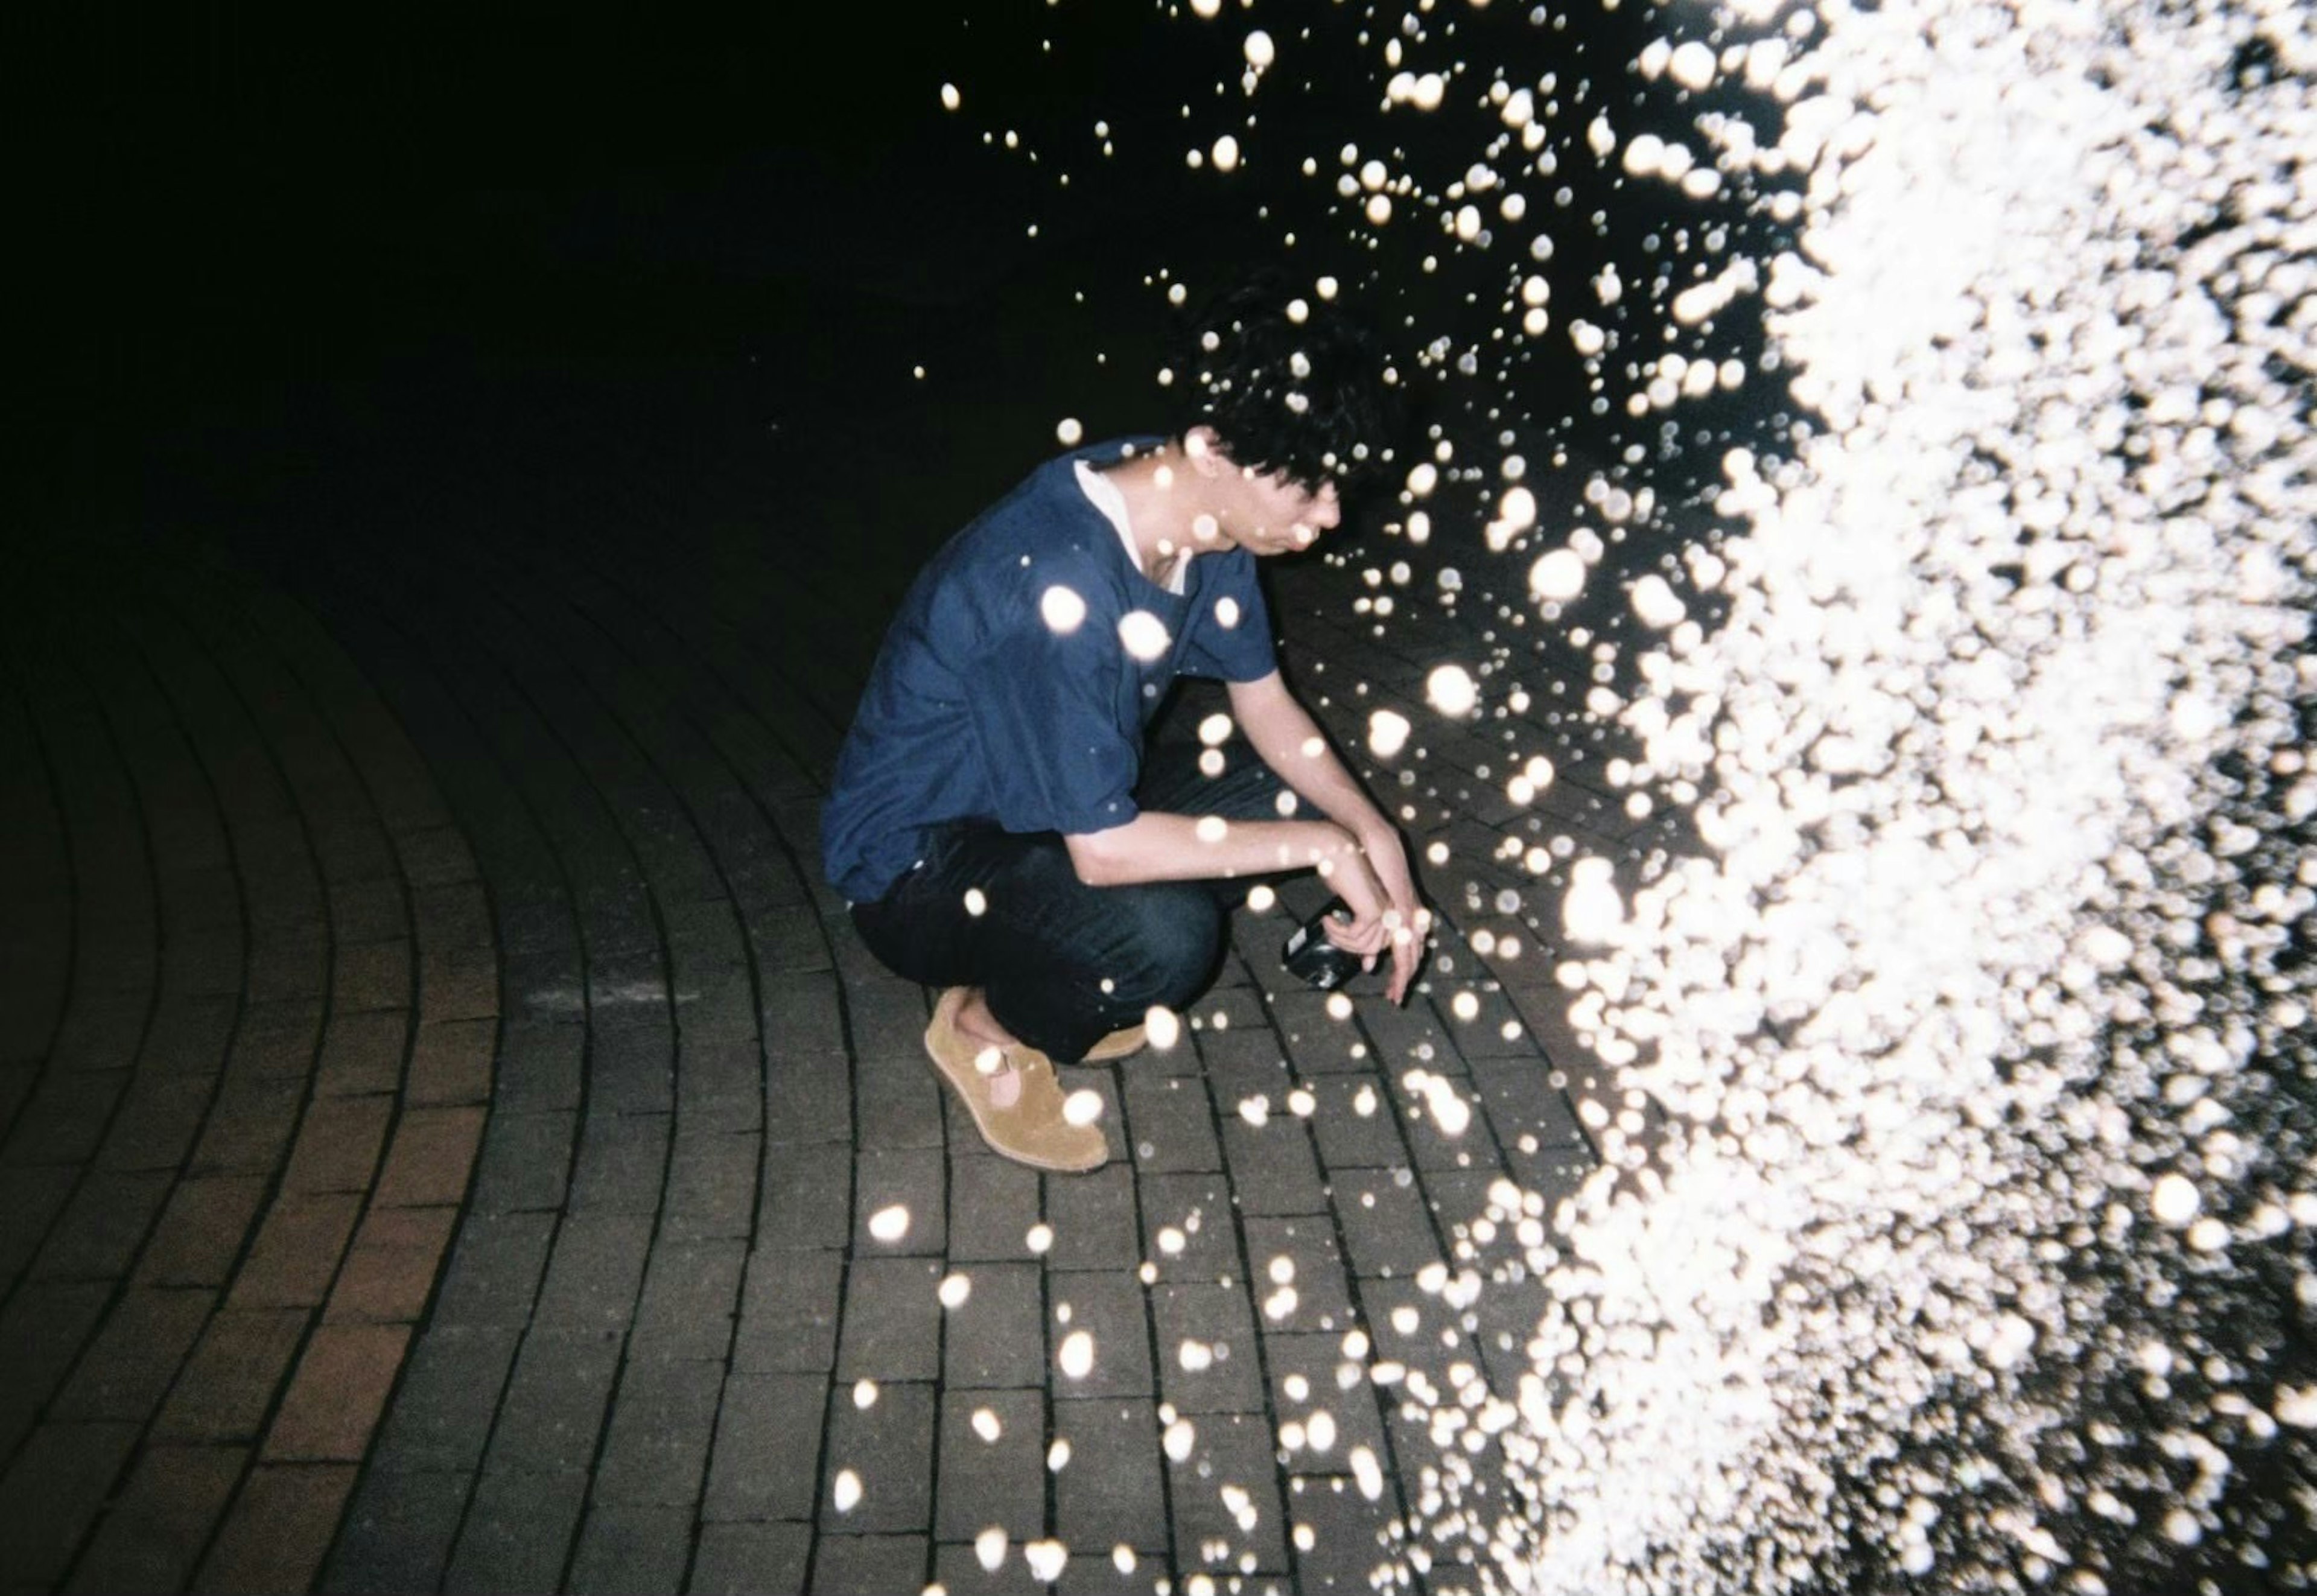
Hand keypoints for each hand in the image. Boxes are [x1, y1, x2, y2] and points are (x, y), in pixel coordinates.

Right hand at [1321, 827, 1427, 1004]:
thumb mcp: (1362, 910)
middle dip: (1401, 980)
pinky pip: (1358, 935)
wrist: (1345, 848)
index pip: (1411, 950)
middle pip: (1408, 956)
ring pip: (1372, 946)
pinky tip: (1327, 922)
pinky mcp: (1376, 908)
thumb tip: (1368, 965)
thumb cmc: (1350, 876)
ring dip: (1345, 943)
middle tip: (1394, 999)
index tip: (1397, 993)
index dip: (1406, 973)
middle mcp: (1403, 912)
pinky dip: (1340, 933)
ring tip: (1328, 930)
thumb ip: (1369, 936)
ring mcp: (1392, 910)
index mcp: (1404, 912)